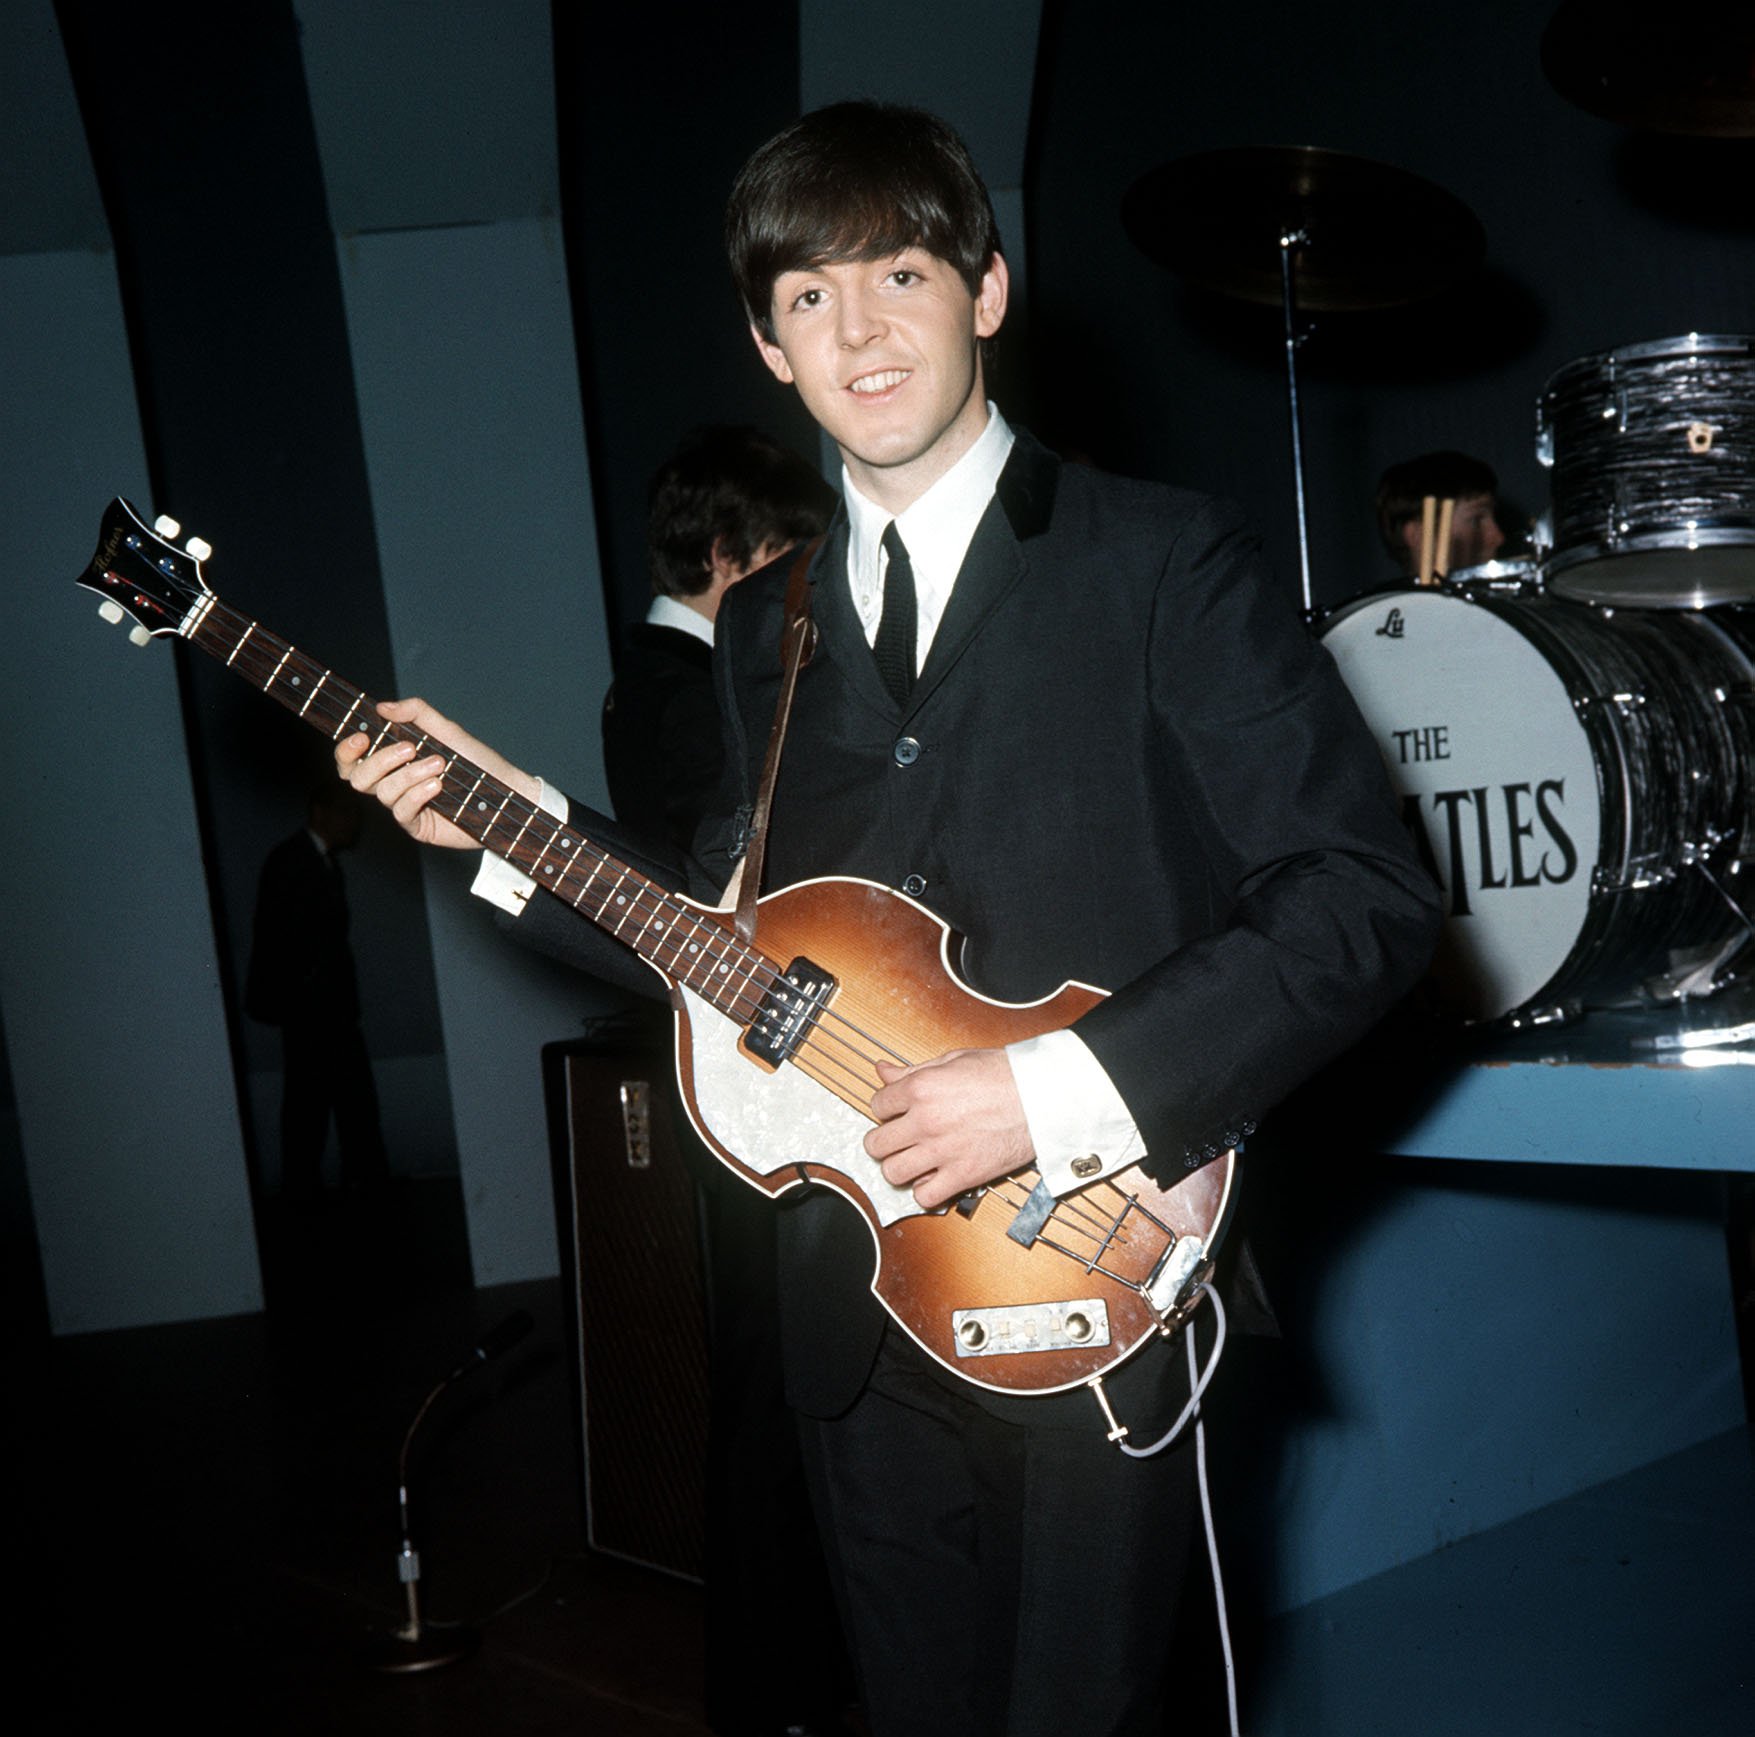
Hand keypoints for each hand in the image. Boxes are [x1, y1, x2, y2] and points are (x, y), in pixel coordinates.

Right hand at [334, 696, 541, 849]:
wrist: (507, 792)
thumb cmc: (477, 762)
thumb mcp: (447, 730)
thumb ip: (416, 713)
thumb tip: (381, 707)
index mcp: (394, 760)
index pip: (352, 759)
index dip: (347, 750)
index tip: (362, 737)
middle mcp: (394, 783)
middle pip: (358, 777)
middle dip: (380, 760)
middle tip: (410, 748)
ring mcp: (405, 806)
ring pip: (383, 793)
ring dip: (409, 774)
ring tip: (439, 765)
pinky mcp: (418, 826)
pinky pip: (401, 812)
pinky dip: (417, 794)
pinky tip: (437, 786)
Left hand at [864, 1047, 1033, 1208]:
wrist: (1043, 1095)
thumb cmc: (1005, 1074)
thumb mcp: (954, 1060)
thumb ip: (913, 1070)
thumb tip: (883, 1071)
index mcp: (921, 1088)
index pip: (877, 1106)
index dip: (887, 1109)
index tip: (897, 1113)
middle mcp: (926, 1120)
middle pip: (876, 1144)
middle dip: (885, 1141)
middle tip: (899, 1139)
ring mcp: (943, 1150)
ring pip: (893, 1173)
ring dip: (900, 1168)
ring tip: (914, 1159)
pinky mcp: (964, 1175)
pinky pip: (924, 1197)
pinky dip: (926, 1191)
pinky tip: (934, 1177)